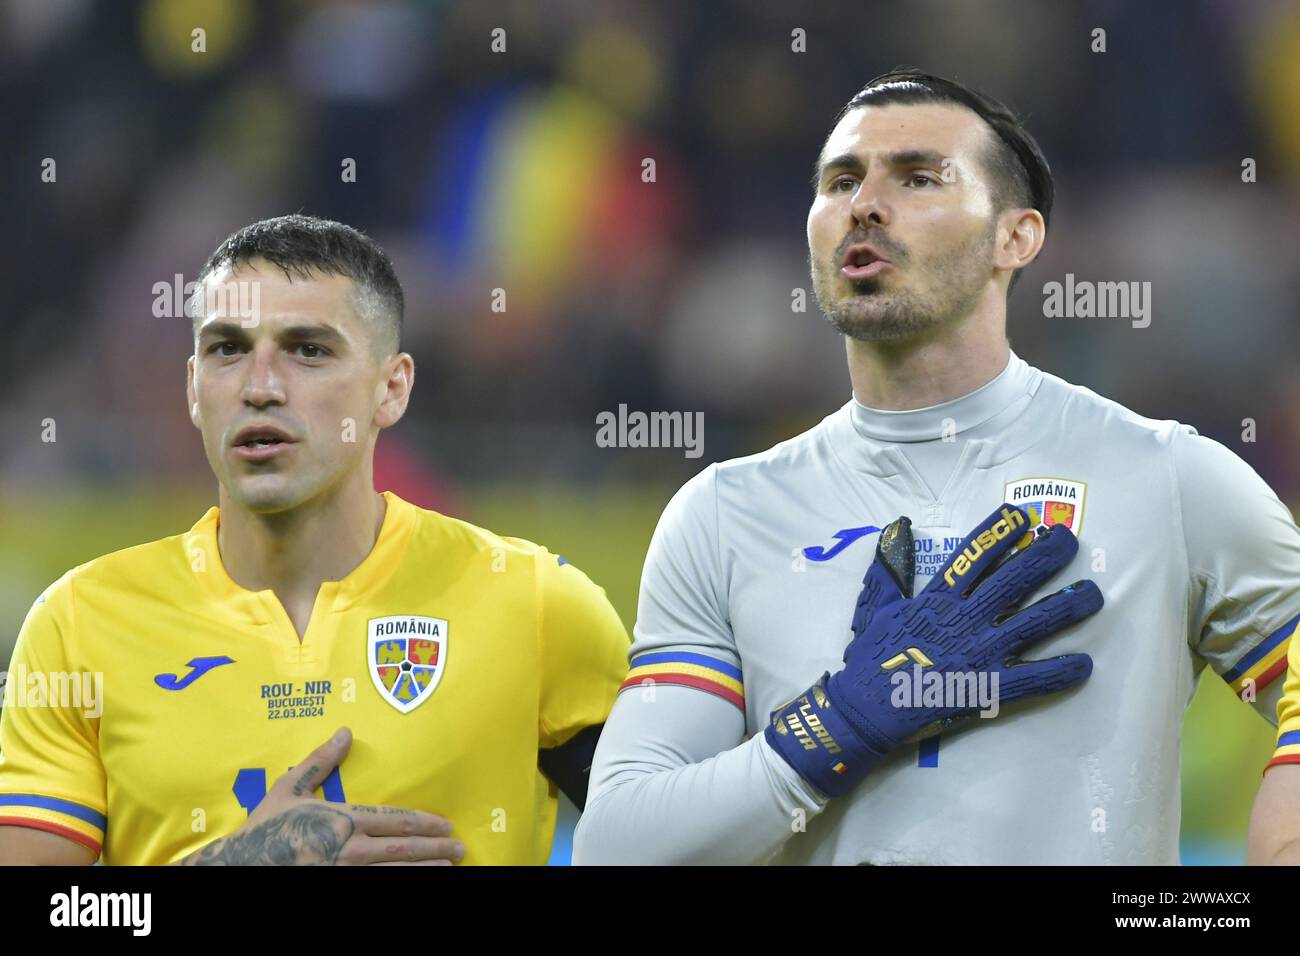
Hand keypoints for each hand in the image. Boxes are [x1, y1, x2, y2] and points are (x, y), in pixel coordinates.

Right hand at [179, 727, 464, 864]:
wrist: (236, 867)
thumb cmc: (263, 829)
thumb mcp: (289, 789)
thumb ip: (321, 761)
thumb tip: (345, 732)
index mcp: (341, 819)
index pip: (394, 820)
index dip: (425, 823)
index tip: (446, 826)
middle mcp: (348, 848)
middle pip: (402, 848)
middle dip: (435, 849)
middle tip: (460, 849)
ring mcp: (344, 873)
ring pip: (395, 872)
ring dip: (426, 870)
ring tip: (450, 868)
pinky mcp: (337, 889)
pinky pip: (377, 888)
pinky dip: (400, 884)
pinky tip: (418, 882)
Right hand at [766, 504, 1102, 796]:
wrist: (866, 707)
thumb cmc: (869, 656)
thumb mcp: (876, 606)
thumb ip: (890, 569)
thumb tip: (896, 526)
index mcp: (937, 598)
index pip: (974, 556)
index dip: (1001, 533)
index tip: (1024, 517)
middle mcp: (964, 618)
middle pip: (1014, 579)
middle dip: (1045, 556)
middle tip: (1070, 540)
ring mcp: (979, 652)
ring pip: (1034, 622)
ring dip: (1067, 607)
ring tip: (1093, 594)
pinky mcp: (987, 687)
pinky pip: (1032, 678)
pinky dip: (1059, 672)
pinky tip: (1085, 665)